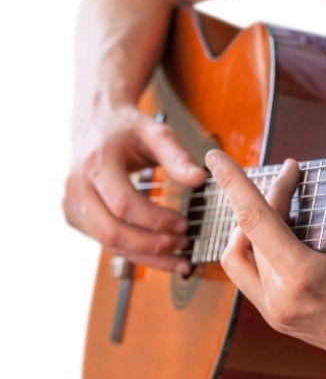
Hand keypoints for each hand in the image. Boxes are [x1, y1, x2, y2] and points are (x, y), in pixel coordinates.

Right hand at [63, 103, 206, 273]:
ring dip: (146, 256)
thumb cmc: (127, 128)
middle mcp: (78, 187)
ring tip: (179, 257)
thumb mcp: (156, 132)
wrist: (96, 122)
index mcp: (96, 164)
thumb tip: (200, 179)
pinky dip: (135, 253)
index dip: (156, 220)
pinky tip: (160, 255)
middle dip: (152, 244)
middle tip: (183, 244)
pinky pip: (106, 243)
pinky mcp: (76, 217)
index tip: (184, 224)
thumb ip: (178, 157)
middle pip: (112, 231)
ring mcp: (73, 205)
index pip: (124, 204)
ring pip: (109, 243)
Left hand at [208, 119, 325, 373]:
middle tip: (294, 178)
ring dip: (254, 229)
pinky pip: (254, 282)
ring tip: (282, 207)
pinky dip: (262, 253)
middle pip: (250, 235)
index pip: (254, 219)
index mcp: (304, 277)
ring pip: (243, 261)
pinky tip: (285, 238)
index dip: (233, 183)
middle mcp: (283, 302)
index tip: (216, 156)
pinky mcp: (285, 325)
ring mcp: (281, 318)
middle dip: (267, 199)